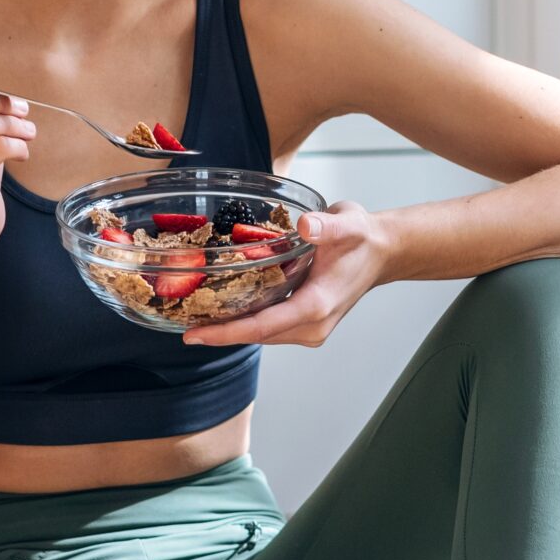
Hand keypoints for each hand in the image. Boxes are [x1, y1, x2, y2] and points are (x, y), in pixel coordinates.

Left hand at [183, 201, 388, 347]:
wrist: (380, 251)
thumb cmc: (361, 238)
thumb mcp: (346, 224)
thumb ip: (325, 226)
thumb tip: (305, 226)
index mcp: (316, 306)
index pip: (262, 327)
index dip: (225, 332)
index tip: (193, 335)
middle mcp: (312, 326)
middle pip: (255, 335)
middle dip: (218, 332)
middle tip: (180, 320)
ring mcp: (309, 329)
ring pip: (259, 334)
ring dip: (228, 327)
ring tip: (193, 316)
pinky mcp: (304, 324)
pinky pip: (267, 327)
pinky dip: (244, 320)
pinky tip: (222, 308)